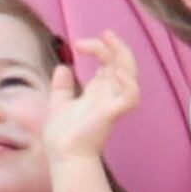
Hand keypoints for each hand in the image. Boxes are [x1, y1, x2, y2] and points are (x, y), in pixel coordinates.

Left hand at [44, 30, 139, 164]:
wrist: (62, 157)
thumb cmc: (63, 138)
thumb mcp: (59, 104)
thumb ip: (62, 87)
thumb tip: (62, 68)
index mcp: (98, 93)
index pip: (109, 63)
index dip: (99, 48)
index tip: (78, 44)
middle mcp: (109, 96)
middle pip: (124, 64)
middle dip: (116, 46)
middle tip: (104, 34)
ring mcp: (112, 104)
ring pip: (131, 76)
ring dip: (123, 57)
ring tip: (108, 43)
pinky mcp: (112, 114)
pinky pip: (131, 96)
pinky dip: (127, 82)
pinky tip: (113, 70)